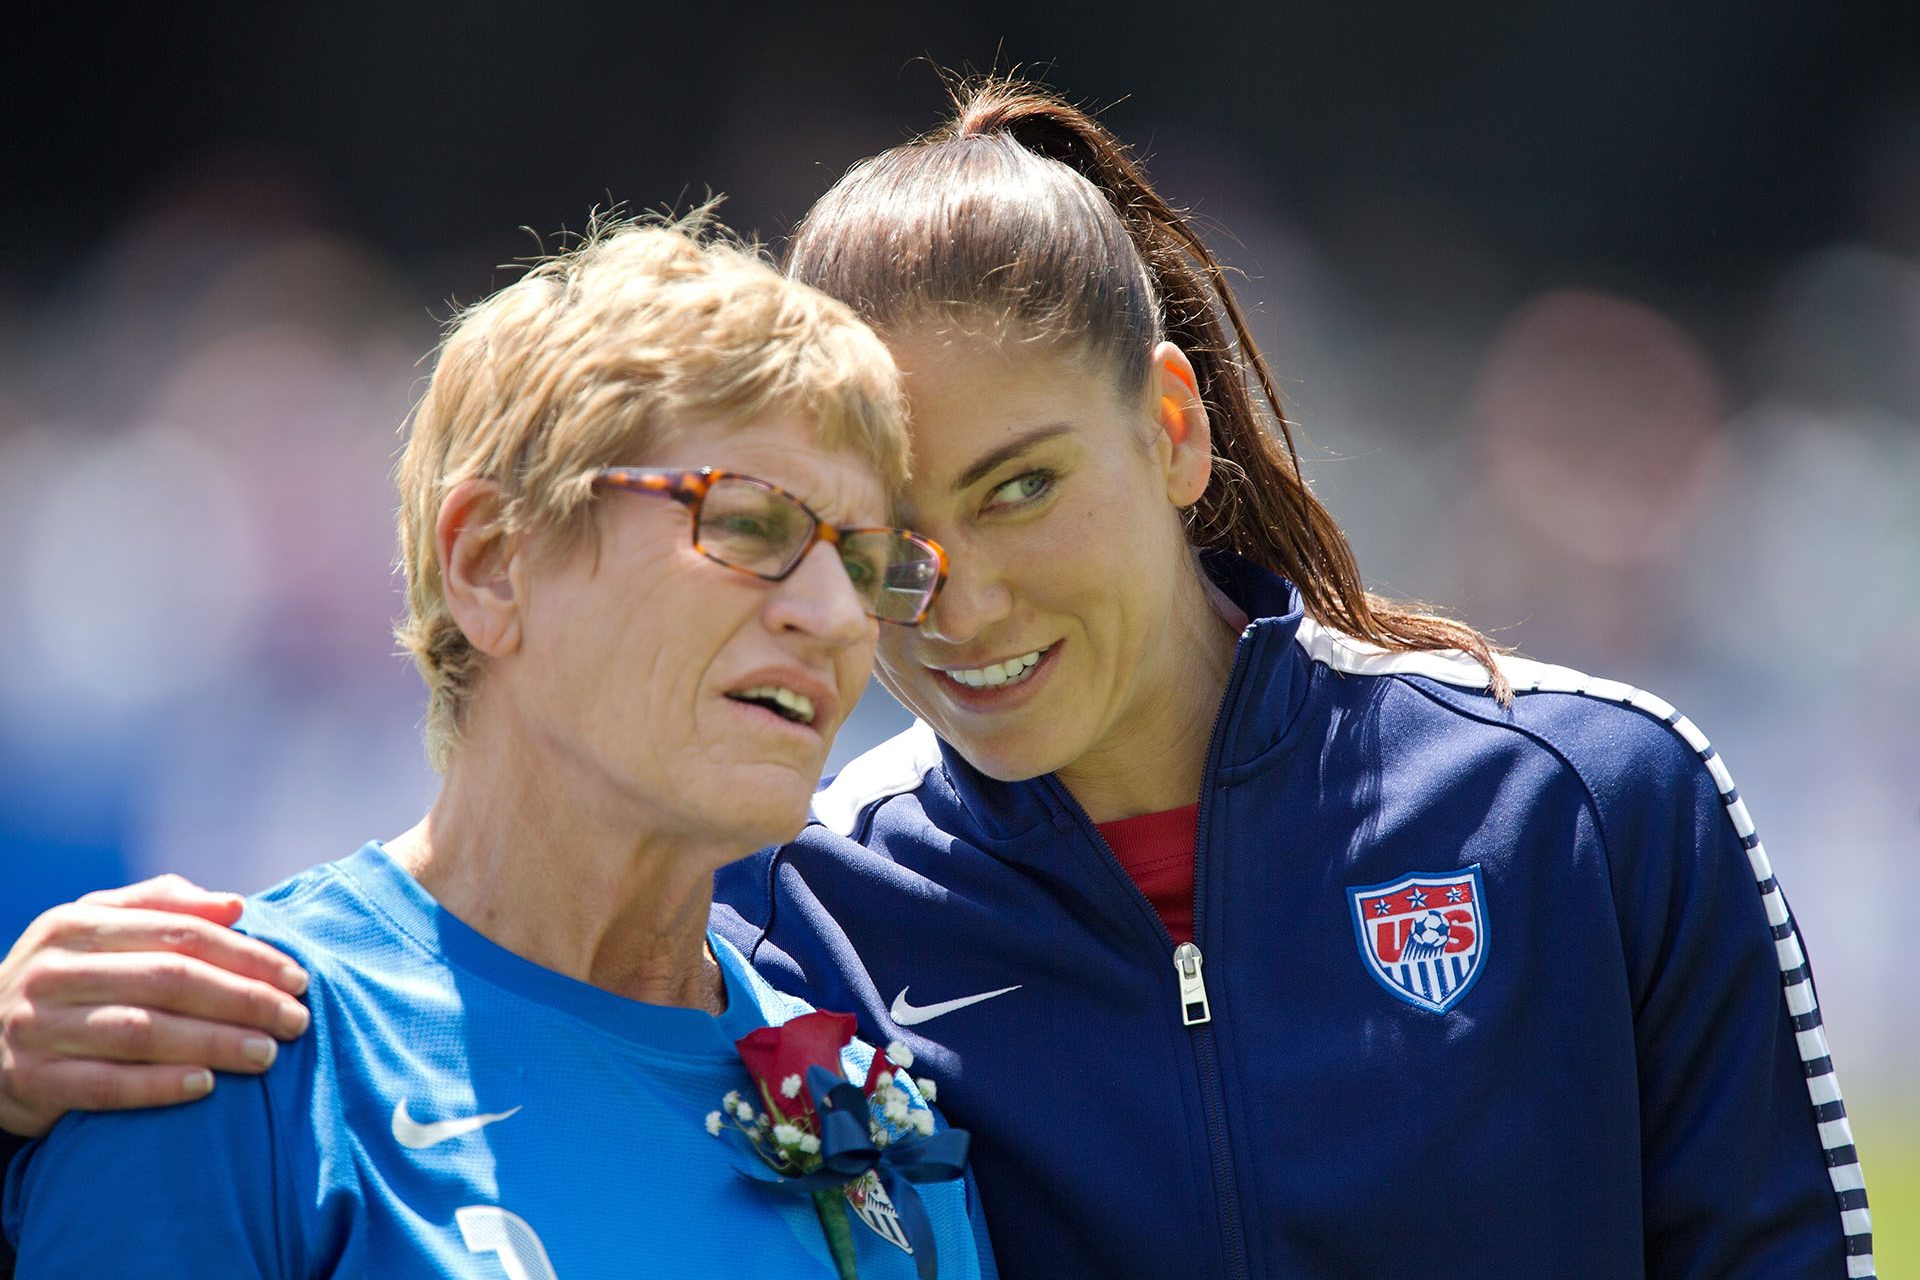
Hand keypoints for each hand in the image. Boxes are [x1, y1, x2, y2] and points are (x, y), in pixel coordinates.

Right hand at [0, 875, 310, 1137]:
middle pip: (168, 980)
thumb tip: (235, 904)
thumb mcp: (98, 928)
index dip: (246, 955)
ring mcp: (36, 1026)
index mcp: (76, 925)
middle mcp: (53, 970)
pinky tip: (205, 1086)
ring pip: (141, 1031)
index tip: (297, 977)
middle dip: (242, 999)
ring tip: (267, 1054)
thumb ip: (164, 907)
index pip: (180, 934)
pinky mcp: (28, 1080)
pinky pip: (103, 1084)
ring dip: (212, 1043)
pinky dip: (157, 1086)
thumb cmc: (65, 978)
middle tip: (296, 1019)